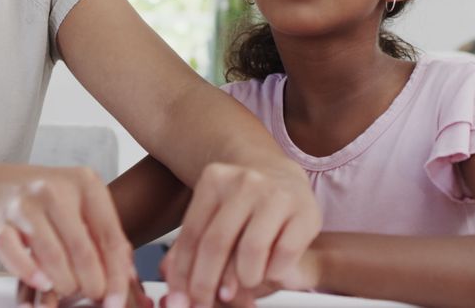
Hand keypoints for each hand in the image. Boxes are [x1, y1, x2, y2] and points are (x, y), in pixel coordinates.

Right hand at [0, 166, 134, 307]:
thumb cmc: (47, 200)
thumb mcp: (82, 205)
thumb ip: (105, 236)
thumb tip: (127, 276)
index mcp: (85, 183)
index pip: (110, 235)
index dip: (116, 274)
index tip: (116, 299)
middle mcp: (55, 190)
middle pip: (82, 249)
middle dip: (91, 283)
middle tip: (93, 295)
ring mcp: (24, 205)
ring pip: (52, 256)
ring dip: (64, 283)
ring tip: (69, 290)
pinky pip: (16, 256)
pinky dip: (31, 275)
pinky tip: (43, 284)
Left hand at [159, 162, 320, 306]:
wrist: (286, 179)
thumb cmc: (243, 205)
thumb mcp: (213, 215)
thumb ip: (191, 246)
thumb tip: (169, 280)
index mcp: (215, 180)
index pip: (193, 235)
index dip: (183, 273)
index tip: (180, 300)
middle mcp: (245, 182)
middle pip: (216, 243)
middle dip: (206, 283)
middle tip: (203, 305)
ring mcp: (277, 195)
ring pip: (251, 250)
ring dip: (243, 279)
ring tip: (244, 283)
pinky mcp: (305, 212)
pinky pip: (284, 254)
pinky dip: (272, 272)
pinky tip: (268, 272)